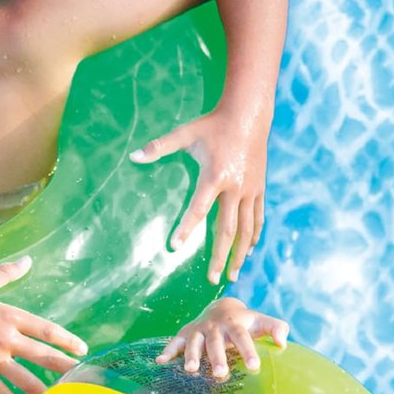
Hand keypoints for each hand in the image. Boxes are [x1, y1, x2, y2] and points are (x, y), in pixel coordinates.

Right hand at [0, 257, 87, 393]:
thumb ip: (5, 274)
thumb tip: (26, 261)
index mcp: (9, 317)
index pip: (46, 329)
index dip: (67, 340)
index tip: (82, 349)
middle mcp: (6, 340)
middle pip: (44, 356)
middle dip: (65, 367)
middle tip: (82, 376)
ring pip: (27, 380)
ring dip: (46, 392)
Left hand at [130, 103, 269, 283]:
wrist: (248, 114)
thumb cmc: (213, 125)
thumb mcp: (185, 133)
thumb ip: (159, 146)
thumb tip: (133, 156)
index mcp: (214, 176)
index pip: (198, 209)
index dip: (186, 228)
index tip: (175, 247)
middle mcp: (234, 188)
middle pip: (227, 229)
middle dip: (220, 256)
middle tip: (213, 279)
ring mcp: (250, 190)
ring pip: (247, 229)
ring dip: (239, 254)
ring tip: (232, 274)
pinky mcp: (259, 188)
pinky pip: (258, 217)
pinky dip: (254, 236)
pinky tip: (248, 251)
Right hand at [157, 295, 288, 380]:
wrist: (221, 307)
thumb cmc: (245, 321)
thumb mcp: (261, 321)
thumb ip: (276, 328)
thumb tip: (282, 343)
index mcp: (235, 324)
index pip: (242, 338)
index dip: (248, 351)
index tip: (254, 366)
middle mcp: (215, 327)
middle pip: (216, 343)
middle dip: (217, 358)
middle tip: (220, 374)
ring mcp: (199, 330)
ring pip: (195, 343)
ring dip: (192, 356)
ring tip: (191, 370)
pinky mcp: (185, 334)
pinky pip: (175, 342)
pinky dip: (168, 351)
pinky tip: (160, 362)